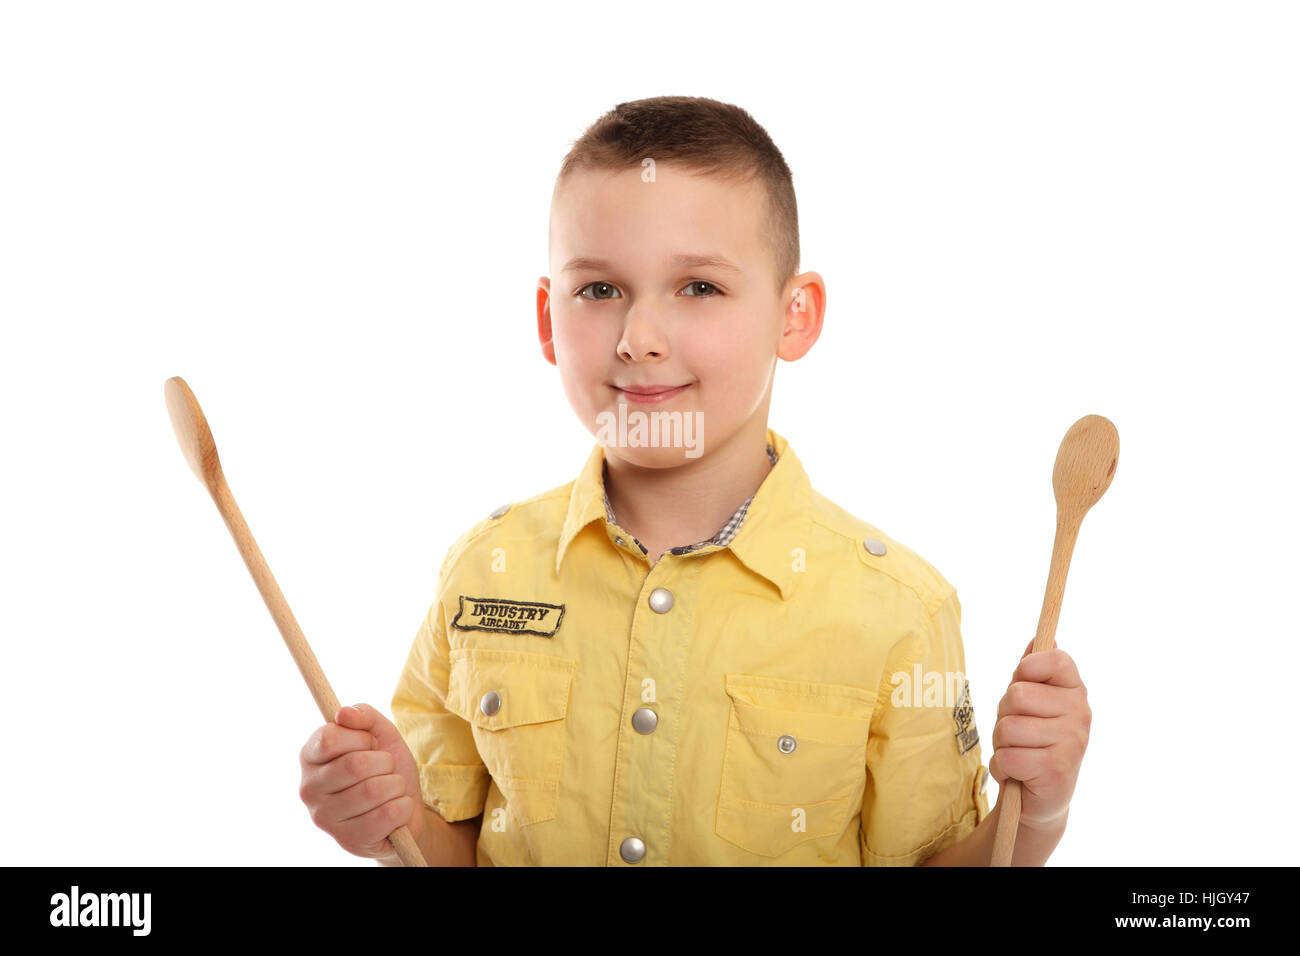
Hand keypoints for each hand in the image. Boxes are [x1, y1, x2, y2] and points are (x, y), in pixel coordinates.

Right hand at [298, 702, 424, 858]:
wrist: (404, 809)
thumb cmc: (385, 768)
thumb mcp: (380, 733)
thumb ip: (363, 715)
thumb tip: (344, 712)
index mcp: (310, 758)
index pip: (329, 738)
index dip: (360, 737)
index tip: (369, 744)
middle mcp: (309, 789)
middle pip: (354, 765)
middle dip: (384, 762)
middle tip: (385, 768)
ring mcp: (325, 818)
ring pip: (373, 790)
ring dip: (395, 785)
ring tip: (391, 789)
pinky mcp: (348, 840)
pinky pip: (387, 815)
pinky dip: (403, 807)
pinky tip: (396, 810)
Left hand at [989, 637, 1090, 830]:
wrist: (1041, 797)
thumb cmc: (1031, 740)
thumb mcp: (1030, 701)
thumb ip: (1031, 670)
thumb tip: (1040, 639)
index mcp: (1075, 690)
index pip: (1053, 658)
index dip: (1027, 669)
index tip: (1025, 685)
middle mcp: (1081, 713)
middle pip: (1017, 695)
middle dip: (1004, 715)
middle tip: (1018, 732)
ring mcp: (1072, 742)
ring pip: (1008, 727)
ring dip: (1002, 744)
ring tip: (1019, 753)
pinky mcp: (1057, 770)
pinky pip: (1007, 757)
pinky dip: (1002, 767)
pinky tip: (1019, 774)